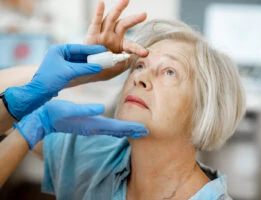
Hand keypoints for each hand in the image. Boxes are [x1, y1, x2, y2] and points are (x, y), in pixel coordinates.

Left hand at [4, 44, 105, 120]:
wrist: (39, 93)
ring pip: (79, 61)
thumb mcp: (70, 72)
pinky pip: (77, 67)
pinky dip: (85, 68)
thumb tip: (99, 67)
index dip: (92, 49)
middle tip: (104, 56)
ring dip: (89, 63)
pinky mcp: (63, 71)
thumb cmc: (50, 79)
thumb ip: (85, 68)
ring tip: (101, 62)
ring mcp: (61, 62)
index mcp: (59, 50)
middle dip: (92, 56)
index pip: (79, 48)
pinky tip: (93, 69)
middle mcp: (60, 54)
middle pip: (80, 54)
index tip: (103, 49)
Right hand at [14, 100, 148, 148]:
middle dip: (133, 130)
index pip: (117, 127)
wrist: (44, 120)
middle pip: (118, 130)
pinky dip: (117, 129)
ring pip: (114, 130)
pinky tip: (120, 128)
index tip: (145, 129)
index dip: (131, 127)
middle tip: (147, 131)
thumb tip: (101, 108)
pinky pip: (107, 128)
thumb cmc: (56, 112)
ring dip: (126, 130)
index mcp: (93, 124)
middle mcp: (94, 128)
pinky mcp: (88, 125)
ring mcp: (91, 128)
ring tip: (137, 130)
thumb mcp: (69, 108)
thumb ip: (85, 109)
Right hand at [72, 0, 148, 84]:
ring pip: (112, 19)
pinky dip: (98, 13)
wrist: (86, 70)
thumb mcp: (116, 68)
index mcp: (121, 45)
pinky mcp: (92, 35)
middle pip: (124, 24)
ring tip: (126, 0)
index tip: (145, 53)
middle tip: (144, 15)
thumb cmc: (102, 68)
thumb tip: (130, 58)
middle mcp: (113, 37)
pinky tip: (101, 4)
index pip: (131, 45)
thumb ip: (123, 63)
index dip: (138, 49)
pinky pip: (95, 23)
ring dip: (118, 9)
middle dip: (134, 19)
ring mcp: (102, 34)